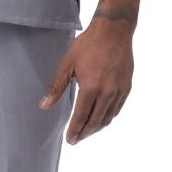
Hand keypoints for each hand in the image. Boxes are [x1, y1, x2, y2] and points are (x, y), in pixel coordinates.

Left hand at [37, 17, 133, 144]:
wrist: (113, 30)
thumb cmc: (88, 45)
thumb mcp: (68, 63)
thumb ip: (56, 87)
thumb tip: (43, 105)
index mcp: (91, 88)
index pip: (81, 117)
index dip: (74, 131)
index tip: (69, 140)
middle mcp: (107, 93)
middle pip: (95, 122)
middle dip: (85, 133)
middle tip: (76, 139)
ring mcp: (119, 91)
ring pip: (108, 118)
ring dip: (97, 128)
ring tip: (87, 131)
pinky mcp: (127, 87)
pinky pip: (117, 109)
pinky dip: (108, 117)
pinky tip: (101, 118)